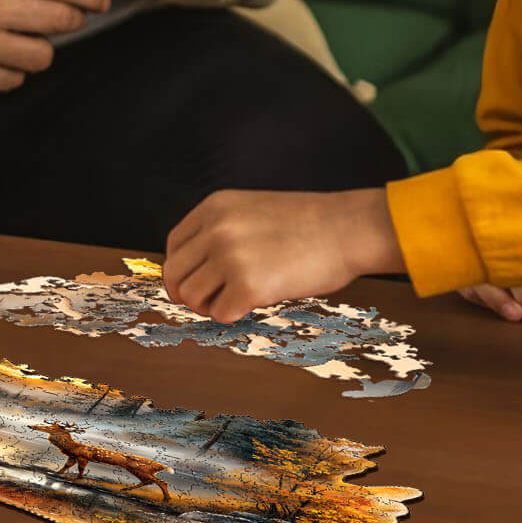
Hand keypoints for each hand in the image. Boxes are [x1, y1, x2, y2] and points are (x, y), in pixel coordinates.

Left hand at [163, 188, 403, 323]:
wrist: (347, 228)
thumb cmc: (309, 223)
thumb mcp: (253, 211)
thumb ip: (222, 231)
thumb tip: (196, 271)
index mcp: (216, 206)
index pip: (174, 245)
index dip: (181, 270)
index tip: (194, 283)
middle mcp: (216, 229)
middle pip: (176, 274)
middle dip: (189, 294)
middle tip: (211, 301)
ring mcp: (230, 257)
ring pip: (192, 297)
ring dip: (211, 306)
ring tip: (238, 299)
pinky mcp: (248, 286)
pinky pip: (220, 314)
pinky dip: (233, 315)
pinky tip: (255, 302)